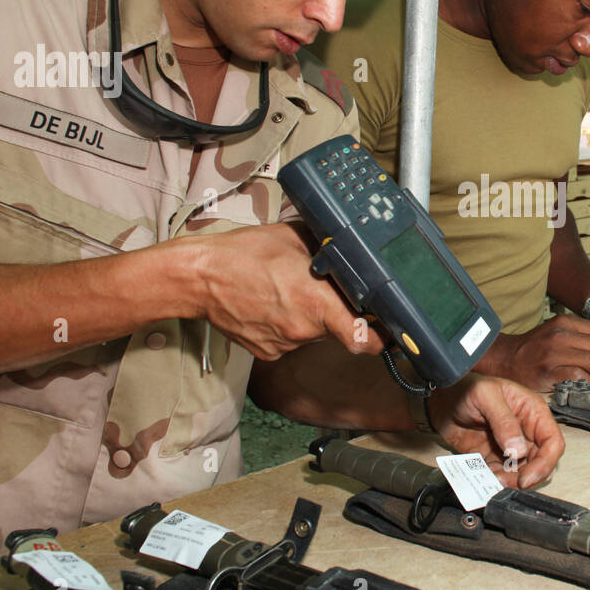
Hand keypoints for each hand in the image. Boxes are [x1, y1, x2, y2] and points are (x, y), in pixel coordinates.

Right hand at [189, 223, 384, 360]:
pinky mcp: (268, 352)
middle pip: (340, 328)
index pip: (365, 338)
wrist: (199, 277)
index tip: (390, 331)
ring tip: (287, 291)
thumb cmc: (243, 254)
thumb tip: (352, 249)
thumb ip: (329, 249)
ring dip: (311, 317)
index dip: (382, 338)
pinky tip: (271, 304)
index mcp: (317, 302)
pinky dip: (288, 325)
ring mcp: (285, 344)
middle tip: (324, 291)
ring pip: (314, 333)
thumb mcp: (296, 238)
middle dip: (340, 312)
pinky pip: (291, 340)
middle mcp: (305, 329)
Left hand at [429, 374, 564, 487]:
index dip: (545, 462)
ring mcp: (510, 446)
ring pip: (522, 472)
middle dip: (527, 477)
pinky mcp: (494, 457)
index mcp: (532, 412)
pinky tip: (485, 478)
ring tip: (493, 481)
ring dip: (510, 481)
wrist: (440, 399)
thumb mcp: (486, 396)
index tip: (528, 478)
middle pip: (540, 462)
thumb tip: (519, 450)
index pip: (552, 442)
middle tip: (507, 483)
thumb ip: (504, 422)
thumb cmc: (466, 387)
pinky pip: (501, 474)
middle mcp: (526, 431)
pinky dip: (495, 480)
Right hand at [476, 314, 589, 391]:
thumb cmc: (535, 349)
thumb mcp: (558, 333)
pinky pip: (580, 376)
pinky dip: (588, 382)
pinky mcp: (549, 371)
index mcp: (567, 322)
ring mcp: (555, 352)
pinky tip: (585, 384)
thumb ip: (582, 338)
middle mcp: (562, 334)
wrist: (505, 359)